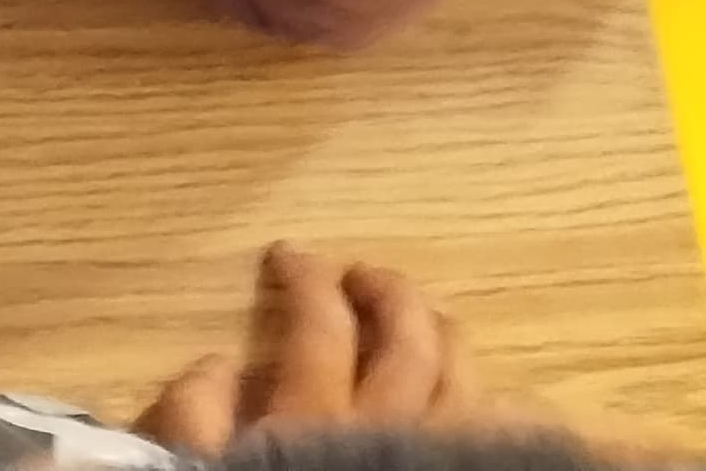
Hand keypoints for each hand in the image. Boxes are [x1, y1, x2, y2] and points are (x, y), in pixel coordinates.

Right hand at [138, 249, 486, 451]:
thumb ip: (194, 419)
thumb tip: (217, 363)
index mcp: (314, 423)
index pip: (318, 323)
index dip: (306, 278)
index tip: (291, 255)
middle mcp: (391, 433)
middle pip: (408, 338)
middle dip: (388, 293)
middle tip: (362, 276)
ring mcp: (445, 464)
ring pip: (469, 380)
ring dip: (447, 339)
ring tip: (428, 325)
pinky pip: (511, 435)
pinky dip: (500, 405)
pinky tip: (486, 402)